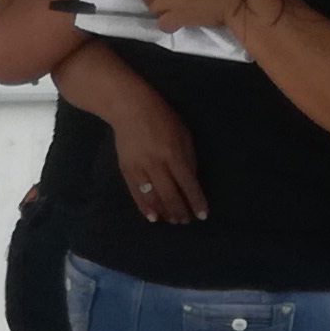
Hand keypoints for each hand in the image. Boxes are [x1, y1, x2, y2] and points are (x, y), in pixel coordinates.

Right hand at [107, 99, 203, 224]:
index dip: (196, 201)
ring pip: (153, 197)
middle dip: (180, 211)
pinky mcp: (126, 170)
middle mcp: (157, 164)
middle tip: (185, 221)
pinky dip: (144, 207)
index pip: (188, 184)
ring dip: (164, 212)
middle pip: (170, 195)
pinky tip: (152, 217)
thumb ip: (189, 158)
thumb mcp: (184, 134)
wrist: (130, 109)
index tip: (202, 215)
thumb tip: (191, 181)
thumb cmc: (163, 119)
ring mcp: (140, 168)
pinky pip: (136, 193)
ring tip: (171, 220)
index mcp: (174, 154)